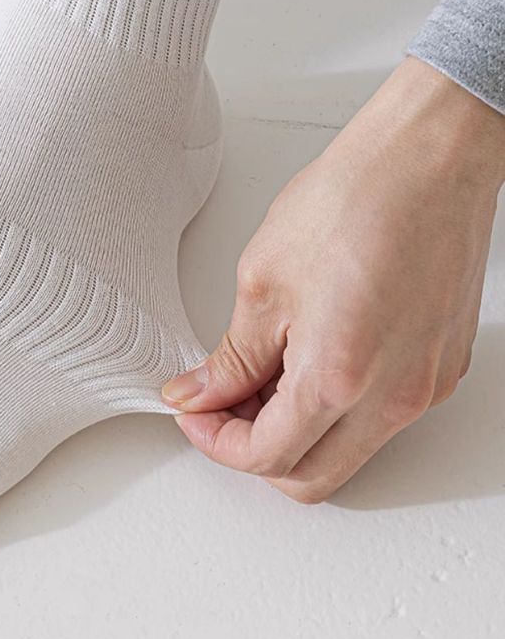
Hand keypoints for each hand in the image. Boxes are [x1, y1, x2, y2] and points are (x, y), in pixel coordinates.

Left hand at [162, 57, 504, 501]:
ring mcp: (425, 389)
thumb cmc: (355, 199)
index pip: (266, 456)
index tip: (195, 411)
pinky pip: (384, 418)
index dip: (216, 441)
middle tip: (221, 403)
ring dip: (300, 430)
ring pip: (350, 452)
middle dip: (256, 451)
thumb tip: (202, 392)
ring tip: (264, 371)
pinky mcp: (442, 370)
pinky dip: (341, 406)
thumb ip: (233, 354)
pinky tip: (313, 356)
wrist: (426, 160)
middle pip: (312, 477)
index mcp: (337, 377)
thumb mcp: (264, 278)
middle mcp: (392, 399)